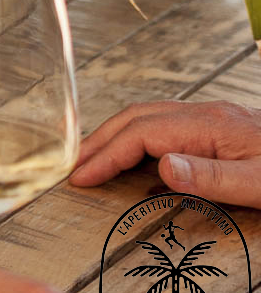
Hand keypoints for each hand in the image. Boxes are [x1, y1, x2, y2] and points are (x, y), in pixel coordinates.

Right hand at [68, 100, 260, 207]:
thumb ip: (213, 178)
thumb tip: (162, 166)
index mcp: (211, 125)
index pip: (141, 134)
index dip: (106, 155)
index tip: (81, 177)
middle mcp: (207, 114)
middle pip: (136, 118)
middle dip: (98, 141)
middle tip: (72, 167)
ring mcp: (213, 118)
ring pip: (148, 117)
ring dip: (114, 135)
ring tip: (91, 159)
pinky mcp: (220, 126)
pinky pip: (164, 123)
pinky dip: (136, 136)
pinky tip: (134, 154)